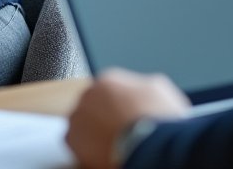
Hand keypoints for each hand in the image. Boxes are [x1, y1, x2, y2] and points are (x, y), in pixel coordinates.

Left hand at [67, 69, 190, 168]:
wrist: (152, 146)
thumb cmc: (159, 118)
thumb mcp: (158, 89)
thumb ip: (140, 86)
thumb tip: (138, 92)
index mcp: (108, 80)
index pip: (108, 88)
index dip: (119, 103)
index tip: (126, 113)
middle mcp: (88, 96)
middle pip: (93, 105)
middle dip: (105, 115)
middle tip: (121, 128)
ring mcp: (78, 119)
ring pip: (83, 123)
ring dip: (94, 131)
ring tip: (113, 142)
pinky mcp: (73, 142)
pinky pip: (77, 143)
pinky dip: (88, 148)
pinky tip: (105, 151)